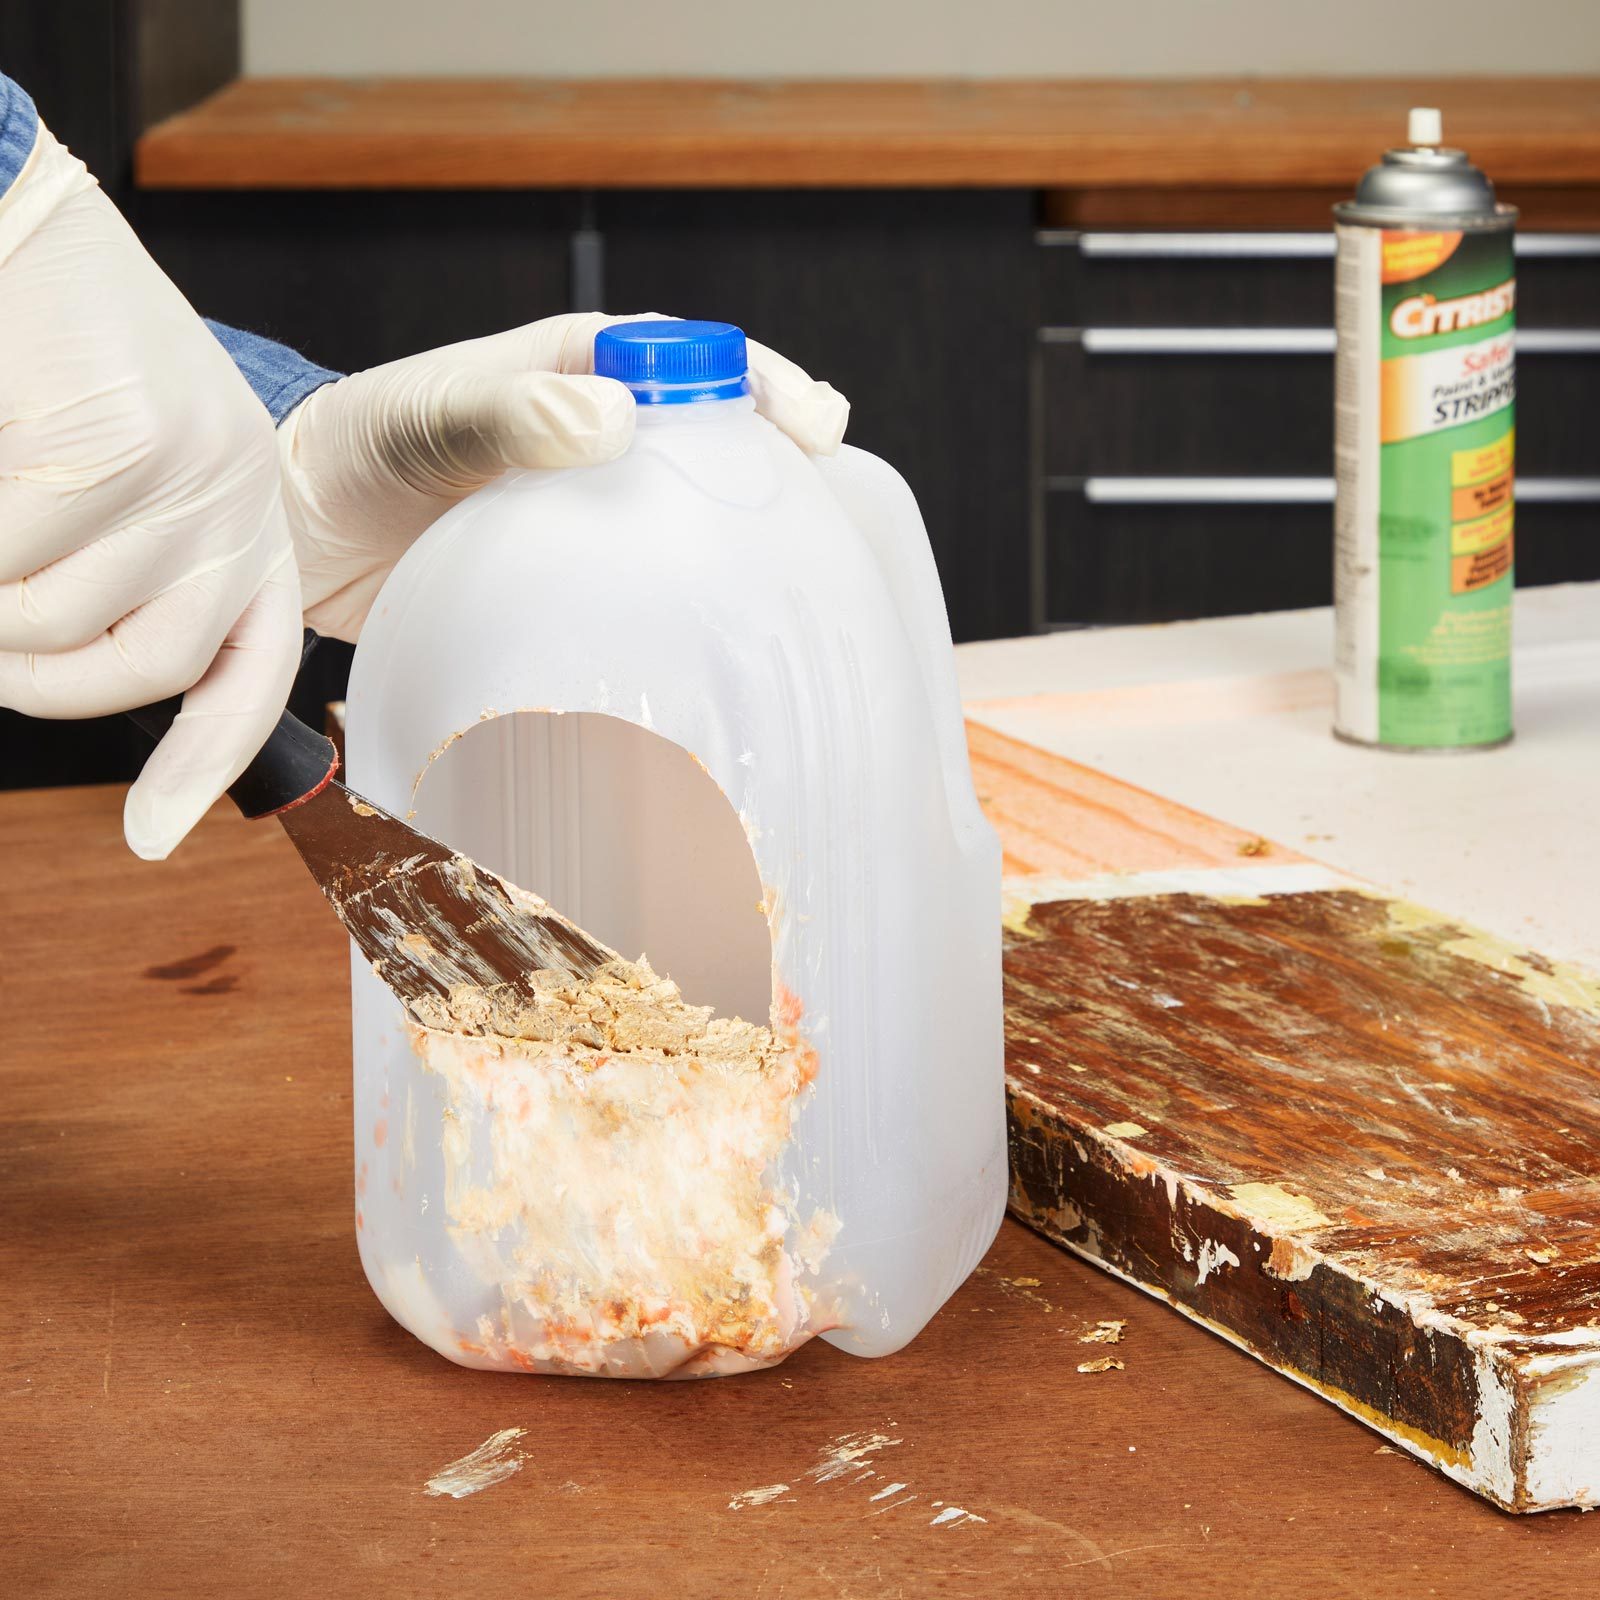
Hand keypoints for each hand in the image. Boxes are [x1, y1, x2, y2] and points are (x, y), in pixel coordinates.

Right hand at [0, 125, 302, 859]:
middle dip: (35, 678)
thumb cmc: (43, 355)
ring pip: (60, 622)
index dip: (201, 762)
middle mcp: (244, 501)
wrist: (14, 215)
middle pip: (148, 670)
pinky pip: (12, 558)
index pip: (246, 670)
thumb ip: (112, 570)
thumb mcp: (103, 472)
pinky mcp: (140, 444)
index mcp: (242, 518)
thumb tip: (55, 666)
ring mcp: (203, 475)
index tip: (147, 837)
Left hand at [276, 312, 849, 641]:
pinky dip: (677, 605)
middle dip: (773, 475)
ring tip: (790, 587)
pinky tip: (704, 639)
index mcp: (579, 370)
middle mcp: (595, 436)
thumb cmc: (357, 448)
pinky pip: (639, 584)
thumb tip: (616, 419)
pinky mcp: (566, 575)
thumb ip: (515, 413)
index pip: (699, 361)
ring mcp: (586, 510)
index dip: (765, 387)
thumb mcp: (433, 417)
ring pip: (686, 518)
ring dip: (735, 545)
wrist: (298, 535)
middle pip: (712, 444)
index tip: (814, 428)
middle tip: (826, 523)